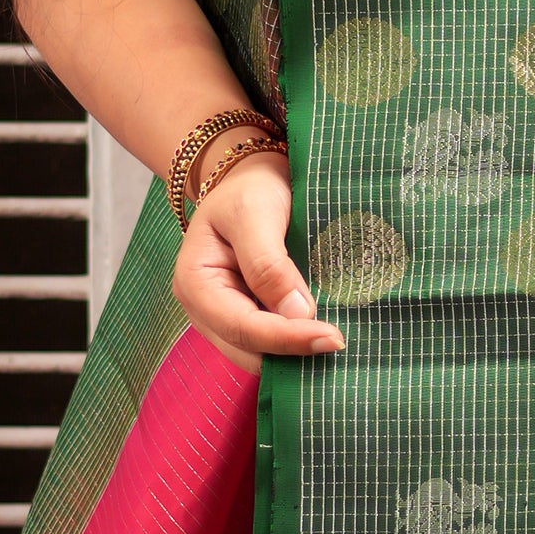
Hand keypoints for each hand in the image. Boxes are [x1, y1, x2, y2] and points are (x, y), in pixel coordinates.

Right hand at [172, 147, 344, 369]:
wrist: (251, 178)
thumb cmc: (250, 189)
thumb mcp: (255, 213)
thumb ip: (269, 264)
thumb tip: (297, 314)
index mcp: (195, 283)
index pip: (242, 326)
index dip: (286, 338)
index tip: (332, 338)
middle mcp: (202, 308)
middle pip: (248, 349)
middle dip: (291, 353)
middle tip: (340, 345)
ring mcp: (222, 317)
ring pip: (258, 354)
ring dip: (294, 354)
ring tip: (333, 343)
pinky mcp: (244, 317)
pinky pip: (267, 343)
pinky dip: (293, 344)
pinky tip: (320, 334)